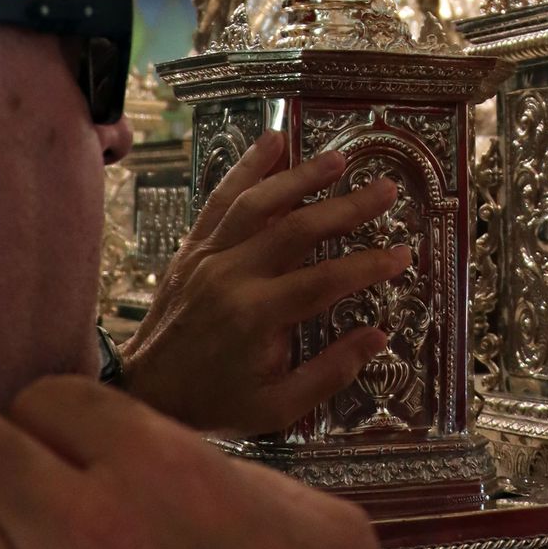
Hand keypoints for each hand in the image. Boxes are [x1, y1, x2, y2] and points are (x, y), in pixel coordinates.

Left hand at [118, 132, 408, 434]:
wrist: (145, 392)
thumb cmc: (216, 403)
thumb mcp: (277, 407)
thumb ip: (329, 373)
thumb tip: (378, 336)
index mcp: (256, 317)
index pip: (324, 281)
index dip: (368, 265)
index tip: (402, 254)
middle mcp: (231, 277)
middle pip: (297, 229)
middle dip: (347, 207)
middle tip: (385, 188)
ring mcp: (208, 256)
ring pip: (257, 202)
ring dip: (300, 176)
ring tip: (338, 158)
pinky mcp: (192, 247)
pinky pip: (219, 199)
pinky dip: (246, 167)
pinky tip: (272, 141)